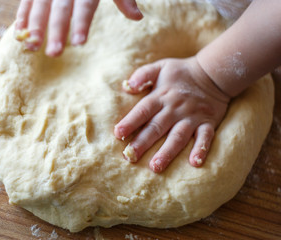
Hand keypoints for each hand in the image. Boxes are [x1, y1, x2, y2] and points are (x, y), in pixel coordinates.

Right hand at [15, 0, 142, 55]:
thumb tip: (137, 18)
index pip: (85, 5)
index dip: (81, 23)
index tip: (79, 42)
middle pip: (61, 8)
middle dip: (56, 30)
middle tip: (55, 53)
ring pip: (40, 4)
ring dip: (35, 25)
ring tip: (33, 47)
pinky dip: (23, 13)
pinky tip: (21, 31)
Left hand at [114, 57, 229, 172]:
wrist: (213, 73)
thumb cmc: (181, 72)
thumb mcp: (161, 66)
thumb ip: (143, 74)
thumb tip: (127, 86)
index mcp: (161, 95)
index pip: (143, 110)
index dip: (130, 122)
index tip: (118, 134)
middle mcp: (175, 108)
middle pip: (157, 127)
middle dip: (143, 142)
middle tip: (130, 157)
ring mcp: (192, 117)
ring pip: (178, 136)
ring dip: (167, 152)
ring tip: (156, 167)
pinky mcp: (207, 123)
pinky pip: (205, 137)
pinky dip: (201, 149)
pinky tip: (195, 163)